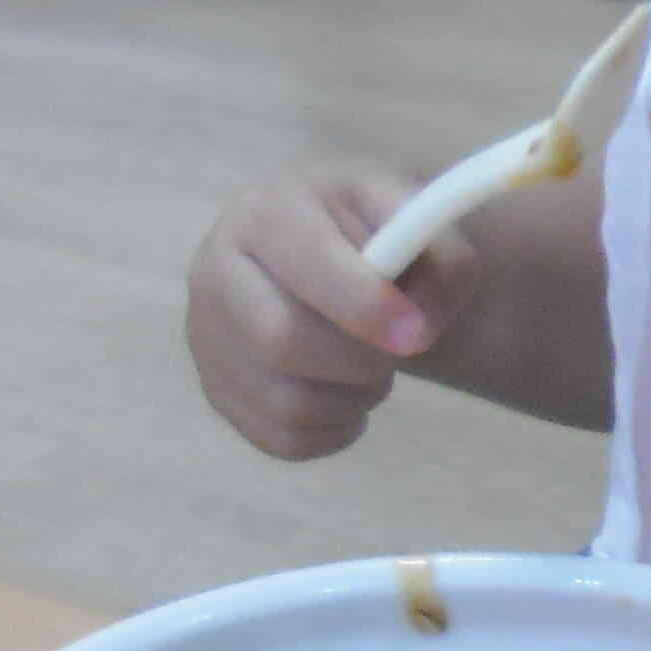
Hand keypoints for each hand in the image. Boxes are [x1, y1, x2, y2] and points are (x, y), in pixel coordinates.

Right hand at [184, 167, 476, 459]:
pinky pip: (282, 439)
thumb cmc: (378, 235)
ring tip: (373, 367)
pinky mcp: (216, 390)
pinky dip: (335, 429)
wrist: (340, 257)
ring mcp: (207, 336)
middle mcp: (216, 269)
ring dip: (355, 398)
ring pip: (285, 402)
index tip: (417, 335)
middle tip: (397, 351)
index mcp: (268, 210)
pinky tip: (347, 393)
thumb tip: (418, 330)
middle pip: (281, 341)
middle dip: (360, 360)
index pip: (307, 265)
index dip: (366, 307)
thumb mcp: (422, 223)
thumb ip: (444, 261)